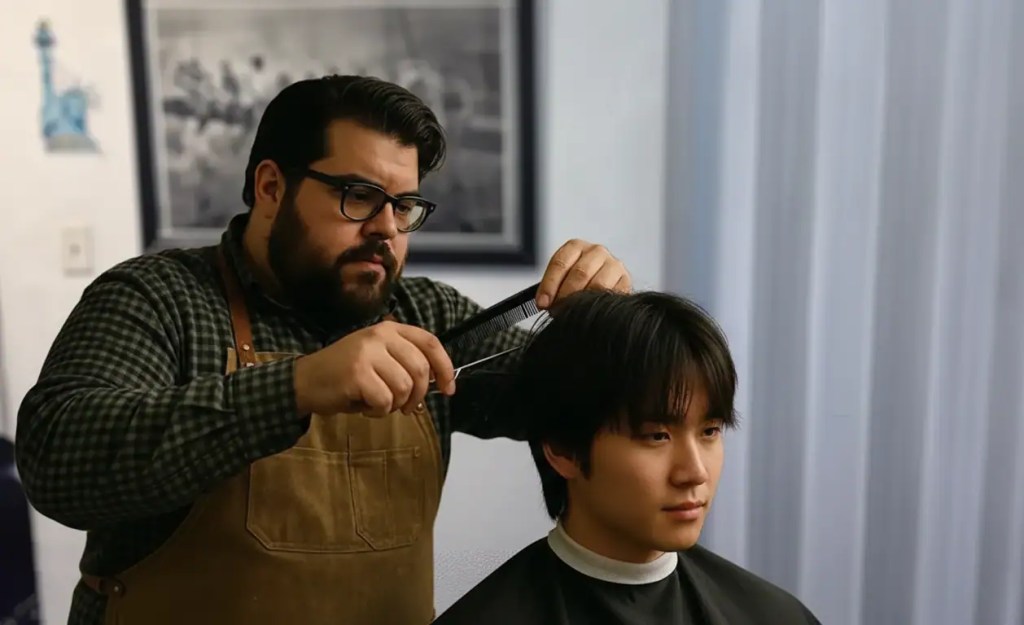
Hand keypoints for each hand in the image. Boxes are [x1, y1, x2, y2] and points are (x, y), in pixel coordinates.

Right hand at [292, 320, 455, 417]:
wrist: (305, 381)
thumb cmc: (346, 375)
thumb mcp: (378, 358)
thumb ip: (405, 363)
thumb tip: (439, 383)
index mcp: (389, 329)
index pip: (430, 343)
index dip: (445, 367)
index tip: (448, 389)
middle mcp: (380, 336)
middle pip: (420, 370)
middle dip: (418, 396)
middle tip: (405, 408)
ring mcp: (368, 353)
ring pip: (404, 387)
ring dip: (394, 405)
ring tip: (377, 403)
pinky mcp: (357, 373)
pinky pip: (385, 401)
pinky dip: (378, 411)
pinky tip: (364, 406)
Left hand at [535, 239, 630, 308]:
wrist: (602, 285)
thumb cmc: (575, 283)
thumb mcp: (560, 279)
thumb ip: (552, 287)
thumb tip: (544, 304)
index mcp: (576, 246)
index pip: (560, 263)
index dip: (549, 285)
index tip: (542, 304)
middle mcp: (597, 251)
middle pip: (580, 273)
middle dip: (566, 295)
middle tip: (557, 312)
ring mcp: (614, 264)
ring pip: (598, 284)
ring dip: (583, 302)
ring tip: (572, 315)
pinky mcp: (626, 280)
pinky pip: (613, 294)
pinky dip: (600, 305)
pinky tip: (591, 313)